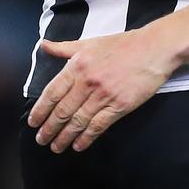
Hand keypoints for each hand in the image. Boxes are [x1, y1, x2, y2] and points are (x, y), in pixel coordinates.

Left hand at [27, 27, 176, 152]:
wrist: (154, 48)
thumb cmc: (124, 44)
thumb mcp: (91, 42)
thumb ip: (65, 48)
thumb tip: (44, 45)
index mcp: (78, 65)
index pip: (53, 92)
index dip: (41, 110)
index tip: (34, 122)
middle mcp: (88, 81)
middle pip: (63, 111)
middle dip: (50, 129)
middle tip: (42, 140)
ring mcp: (104, 95)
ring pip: (78, 122)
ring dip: (64, 137)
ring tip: (56, 146)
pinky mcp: (120, 106)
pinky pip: (98, 126)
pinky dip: (86, 138)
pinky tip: (78, 145)